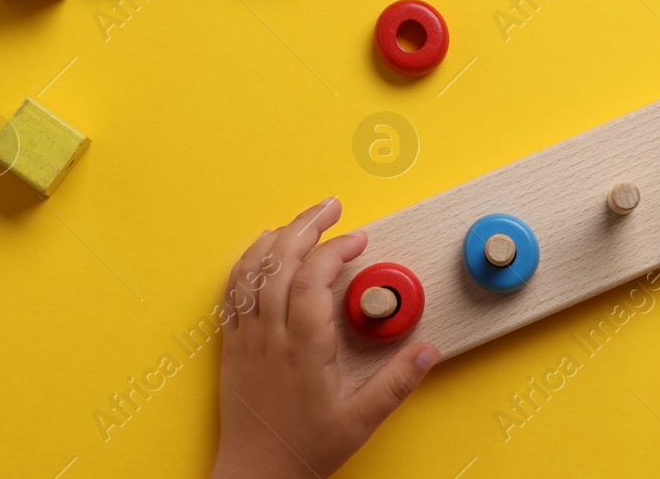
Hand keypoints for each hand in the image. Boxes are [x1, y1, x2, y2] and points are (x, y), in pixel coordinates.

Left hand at [211, 199, 438, 478]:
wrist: (256, 475)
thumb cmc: (304, 449)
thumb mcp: (361, 419)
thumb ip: (397, 382)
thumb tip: (427, 350)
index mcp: (304, 348)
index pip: (313, 279)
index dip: (335, 250)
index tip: (357, 240)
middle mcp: (270, 336)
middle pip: (280, 262)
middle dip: (306, 225)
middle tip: (330, 207)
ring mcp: (247, 338)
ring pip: (252, 271)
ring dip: (276, 238)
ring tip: (299, 220)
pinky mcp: (232, 345)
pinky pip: (232, 291)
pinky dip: (247, 262)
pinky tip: (261, 251)